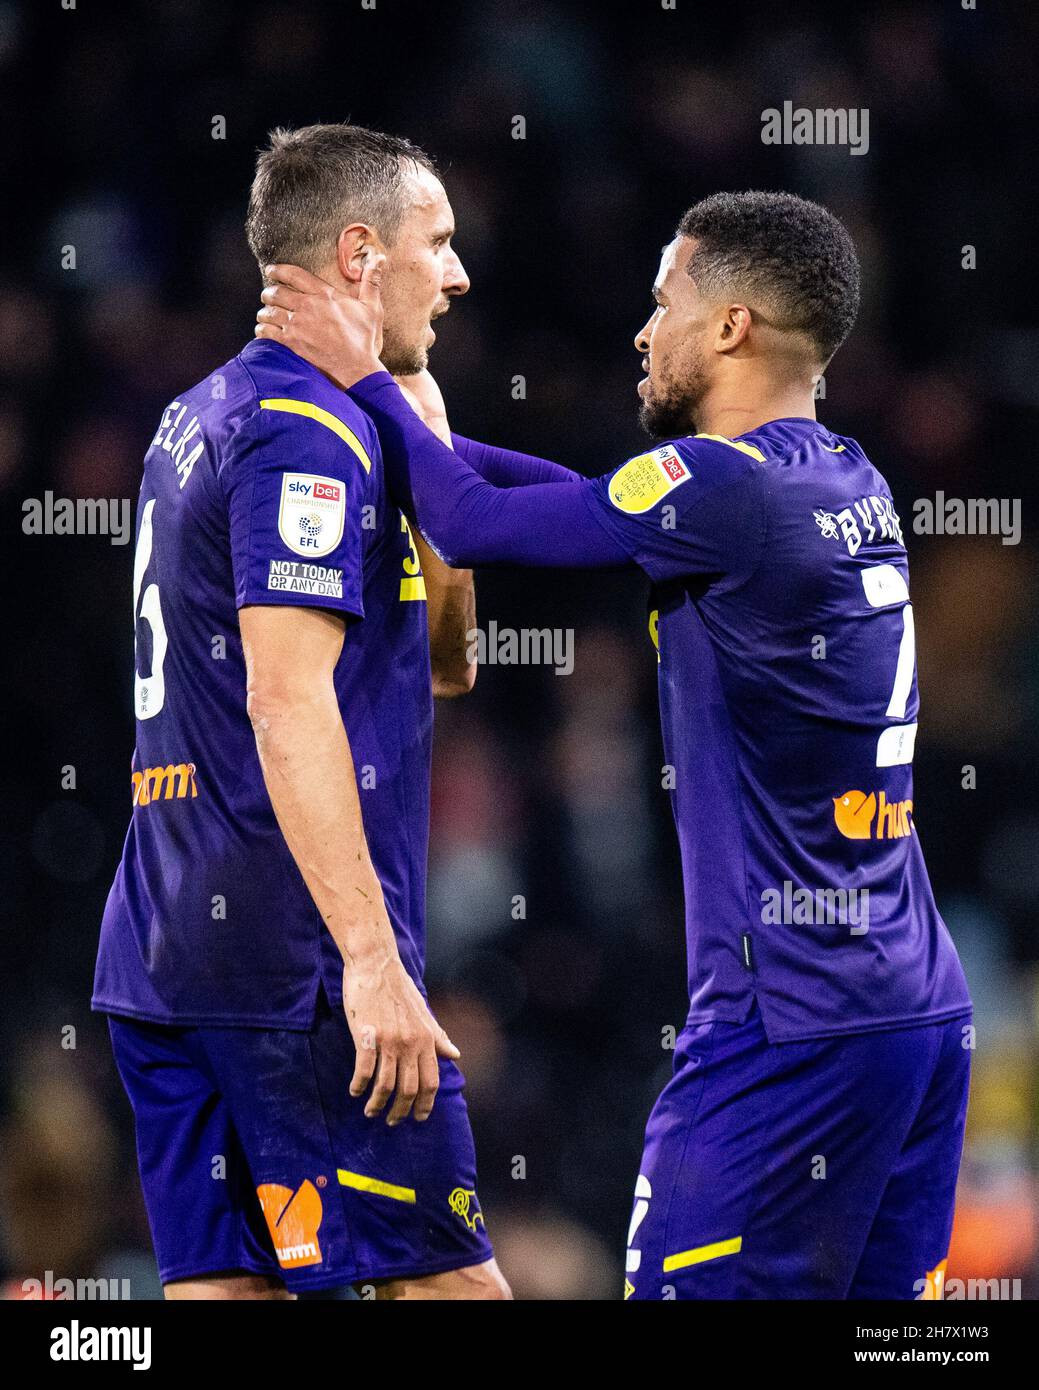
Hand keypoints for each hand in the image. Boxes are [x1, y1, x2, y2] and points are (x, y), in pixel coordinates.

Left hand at [255, 259, 385, 389]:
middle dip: (269, 293)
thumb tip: (380, 258)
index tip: (271, 270)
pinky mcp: (292, 343)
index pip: (294, 274)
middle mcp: (307, 306)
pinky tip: (263, 330)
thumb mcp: (372, 308)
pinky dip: (262, 330)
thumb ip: (372, 281)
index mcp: (324, 294)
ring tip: (264, 314)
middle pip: (276, 292)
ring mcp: (297, 326)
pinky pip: (267, 332)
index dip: (278, 270)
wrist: (356, 368)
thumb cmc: (364, 339)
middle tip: (267, 296)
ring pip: (269, 312)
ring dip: (264, 312)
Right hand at [342, 956, 459, 1124]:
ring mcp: (389, 1041)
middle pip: (409, 1089)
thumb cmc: (399, 987)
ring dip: (377, 1104)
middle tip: (392, 1121)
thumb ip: (437, 1036)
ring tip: (371, 1111)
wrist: (376, 964)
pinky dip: (359, 1086)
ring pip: (385, 1086)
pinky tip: (355, 1091)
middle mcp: (411, 1043)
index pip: (431, 1081)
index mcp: (426, 1038)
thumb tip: (456, 1055)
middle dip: (401, 1111)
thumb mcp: (423, 1013)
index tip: (419, 1118)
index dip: (426, 1104)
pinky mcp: (367, 1037)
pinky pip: (364, 1072)